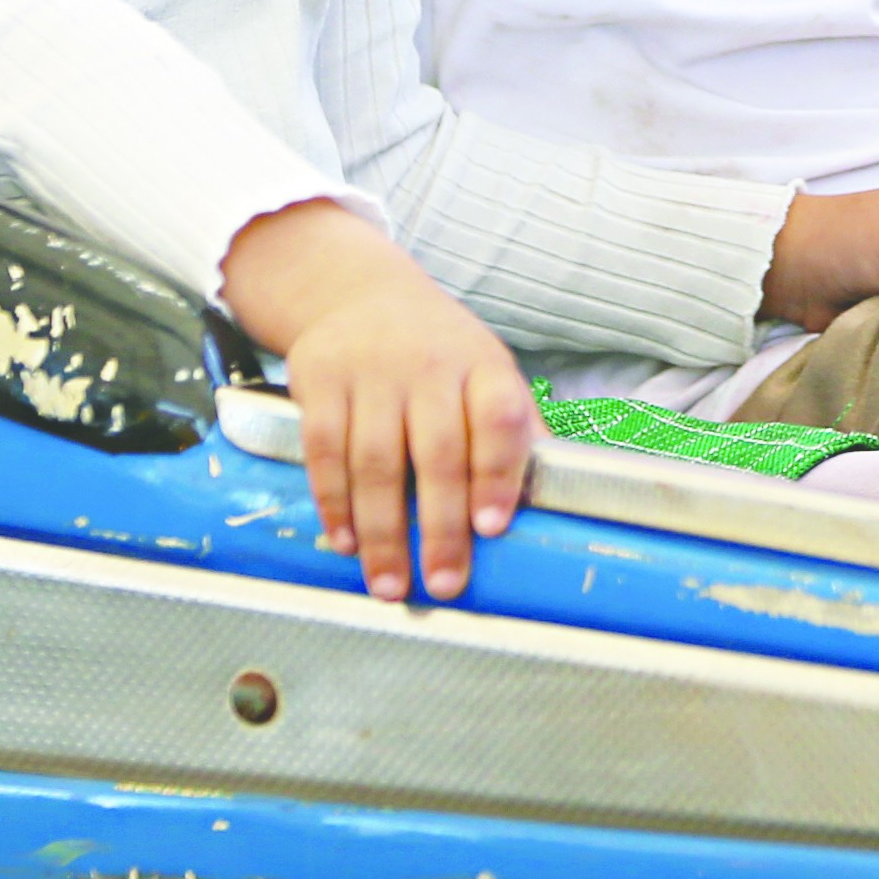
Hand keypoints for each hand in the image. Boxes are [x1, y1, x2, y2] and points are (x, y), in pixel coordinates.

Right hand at [219, 199, 537, 600]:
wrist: (358, 293)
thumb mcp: (486, 372)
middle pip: (437, 453)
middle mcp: (429, 365)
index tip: (493, 528)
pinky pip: (324, 450)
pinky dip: (334, 502)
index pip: (499, 420)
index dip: (499, 475)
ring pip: (376, 461)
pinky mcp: (321, 380)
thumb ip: (516, 429)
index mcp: (482, 367)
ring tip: (390, 585)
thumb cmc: (438, 352)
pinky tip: (346, 541)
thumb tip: (557, 493)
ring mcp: (371, 372)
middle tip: (444, 583)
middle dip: (441, 527)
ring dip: (382, 532)